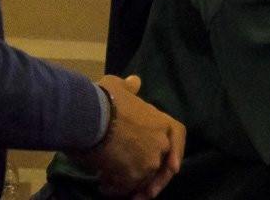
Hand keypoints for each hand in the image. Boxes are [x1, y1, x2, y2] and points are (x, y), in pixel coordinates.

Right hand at [74, 75, 185, 198]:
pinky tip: (102, 185)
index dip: (176, 152)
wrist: (90, 116)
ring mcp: (148, 161)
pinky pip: (124, 188)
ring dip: (129, 185)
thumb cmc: (104, 99)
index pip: (178, 136)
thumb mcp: (119, 86)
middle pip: (160, 165)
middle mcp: (160, 144)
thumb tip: (135, 81)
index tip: (172, 168)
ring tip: (111, 185)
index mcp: (161, 122)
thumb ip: (129, 88)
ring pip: (143, 180)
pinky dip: (114, 189)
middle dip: (151, 180)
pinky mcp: (130, 176)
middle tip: (139, 192)